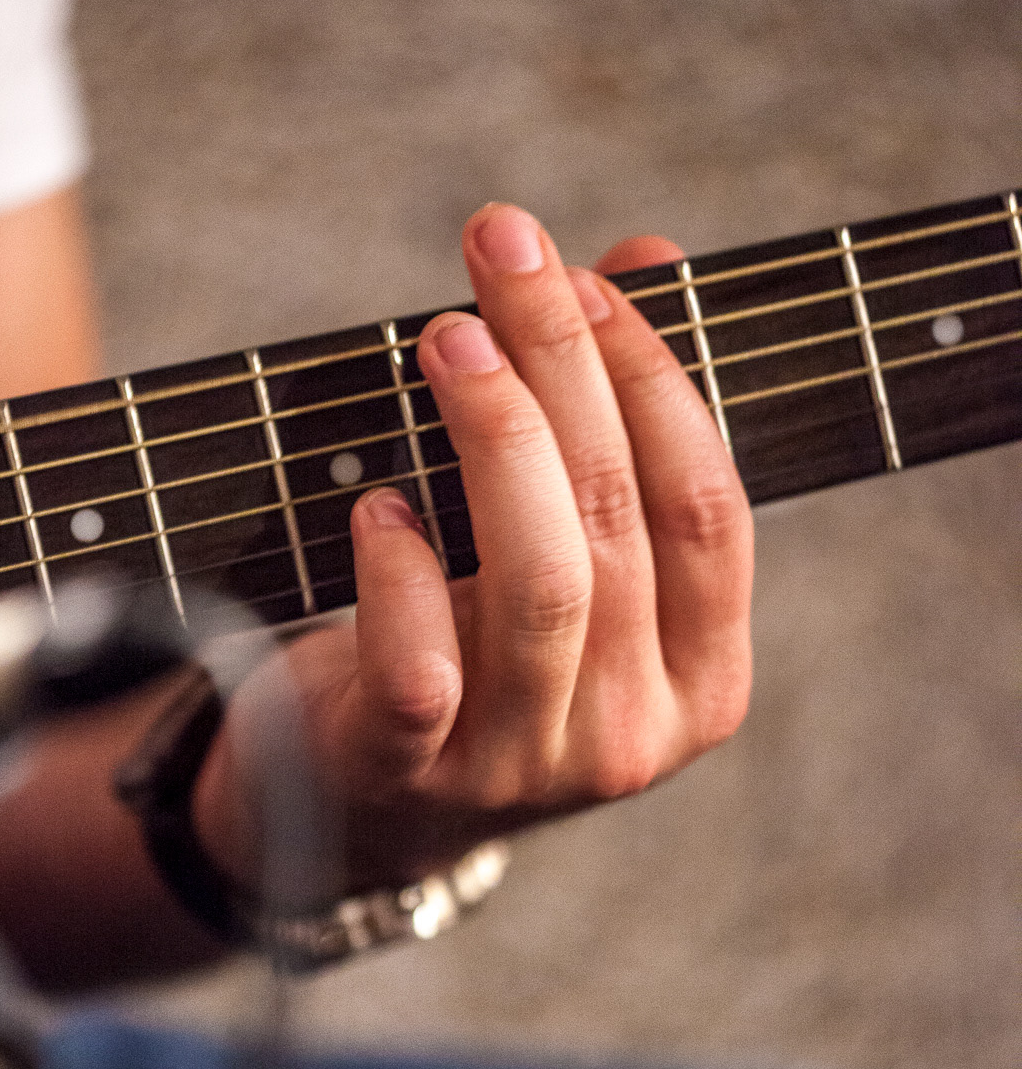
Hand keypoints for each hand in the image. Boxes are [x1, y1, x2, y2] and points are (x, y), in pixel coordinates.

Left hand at [195, 205, 753, 899]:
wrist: (360, 815)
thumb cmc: (476, 657)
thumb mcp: (562, 560)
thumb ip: (614, 428)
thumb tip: (646, 257)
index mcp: (701, 685)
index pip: (708, 512)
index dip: (656, 380)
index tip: (589, 281)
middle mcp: (628, 736)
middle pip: (619, 523)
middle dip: (562, 365)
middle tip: (501, 253)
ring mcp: (522, 767)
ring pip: (540, 584)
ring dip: (494, 437)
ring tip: (445, 341)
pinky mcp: (411, 775)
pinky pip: (419, 666)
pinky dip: (398, 571)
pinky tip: (377, 503)